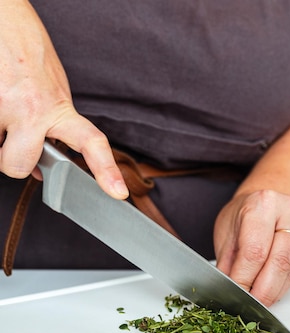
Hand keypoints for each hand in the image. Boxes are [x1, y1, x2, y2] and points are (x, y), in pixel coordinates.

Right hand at [0, 0, 127, 198]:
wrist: (3, 21)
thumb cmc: (28, 54)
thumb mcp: (53, 92)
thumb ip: (54, 128)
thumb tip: (42, 169)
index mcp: (56, 107)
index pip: (90, 142)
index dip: (106, 170)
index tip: (117, 193)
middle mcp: (30, 111)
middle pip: (18, 167)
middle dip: (14, 160)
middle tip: (15, 137)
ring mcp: (1, 108)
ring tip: (3, 107)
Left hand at [214, 190, 289, 305]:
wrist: (264, 203)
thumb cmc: (244, 216)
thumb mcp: (226, 235)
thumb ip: (230, 264)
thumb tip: (230, 291)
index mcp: (262, 204)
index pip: (255, 250)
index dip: (245, 279)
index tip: (237, 294)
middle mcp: (288, 210)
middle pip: (280, 260)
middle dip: (263, 290)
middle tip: (250, 303)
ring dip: (275, 290)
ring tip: (260, 298)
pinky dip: (285, 284)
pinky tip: (273, 287)